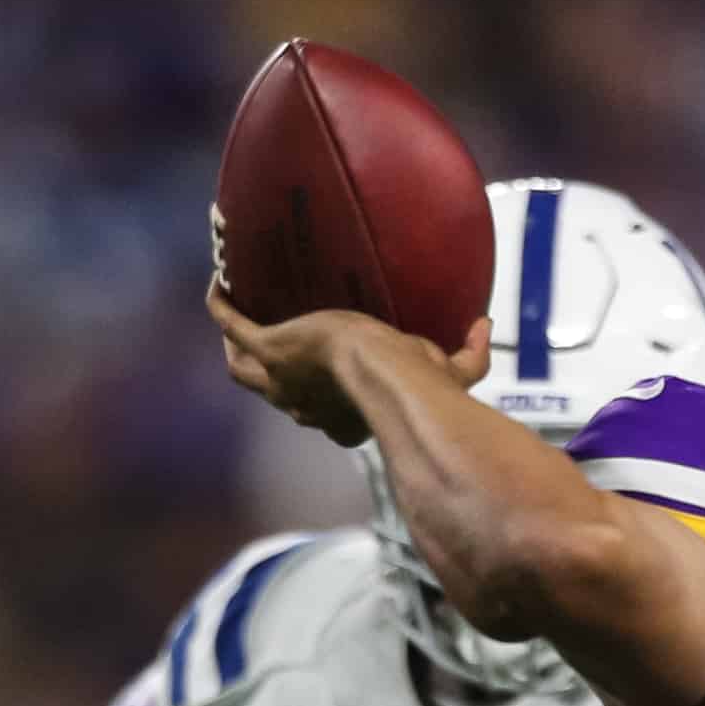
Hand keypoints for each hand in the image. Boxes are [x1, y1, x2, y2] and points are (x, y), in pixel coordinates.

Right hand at [208, 279, 490, 447]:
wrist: (386, 371)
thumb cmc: (420, 379)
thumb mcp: (452, 369)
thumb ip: (473, 355)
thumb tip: (484, 326)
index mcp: (344, 418)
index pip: (328, 416)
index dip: (328, 402)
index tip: (336, 375)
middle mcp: (305, 406)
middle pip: (274, 394)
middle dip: (268, 375)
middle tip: (269, 344)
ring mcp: (281, 378)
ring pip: (241, 369)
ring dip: (235, 348)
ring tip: (235, 319)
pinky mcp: (268, 348)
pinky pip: (233, 326)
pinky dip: (223, 308)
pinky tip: (220, 287)